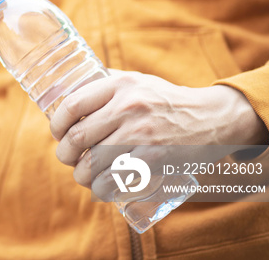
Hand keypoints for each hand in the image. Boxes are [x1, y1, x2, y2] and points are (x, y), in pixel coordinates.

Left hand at [49, 70, 268, 190]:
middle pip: (78, 137)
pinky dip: (102, 188)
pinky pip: (115, 179)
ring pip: (93, 162)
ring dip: (81, 175)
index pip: (73, 105)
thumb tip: (64, 91)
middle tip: (68, 158)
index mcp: (120, 84)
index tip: (58, 133)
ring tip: (83, 175)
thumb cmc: (164, 100)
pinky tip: (101, 187)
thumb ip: (104, 83)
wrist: (211, 117)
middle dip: (65, 154)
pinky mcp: (154, 158)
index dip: (57, 124)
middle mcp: (128, 106)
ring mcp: (141, 133)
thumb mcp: (136, 80)